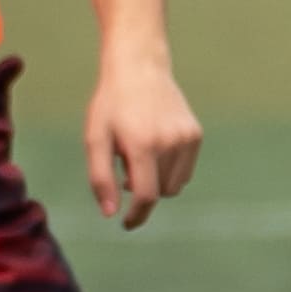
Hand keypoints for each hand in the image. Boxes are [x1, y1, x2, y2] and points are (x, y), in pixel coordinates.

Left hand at [88, 54, 203, 228]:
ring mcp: (186, 137)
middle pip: (161, 192)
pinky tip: (155, 146)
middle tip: (124, 164)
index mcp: (142, 144)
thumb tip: (110, 213)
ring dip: (157, 181)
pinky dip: (170, 169)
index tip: (126, 224)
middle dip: (143, 190)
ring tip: (139, 154)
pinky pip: (185, 170)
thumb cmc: (111, 105)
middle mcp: (169, 142)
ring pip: (175, 185)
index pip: (146, 195)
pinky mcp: (195, 134)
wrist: (139, 67)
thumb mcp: (95, 138)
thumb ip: (100, 178)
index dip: (136, 216)